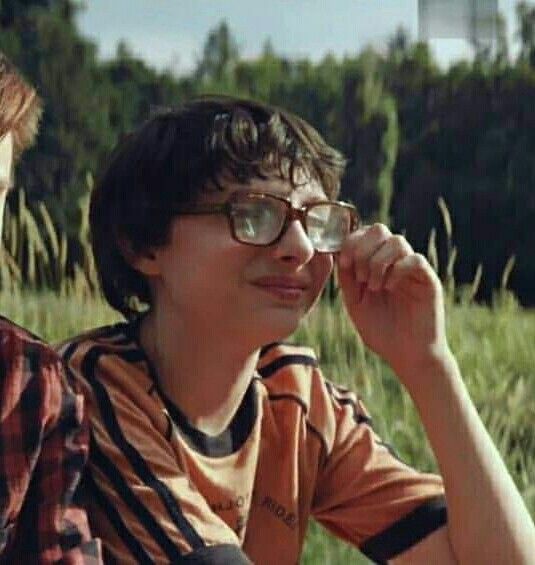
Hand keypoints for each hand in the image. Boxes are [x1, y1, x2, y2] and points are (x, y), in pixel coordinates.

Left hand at [336, 223, 451, 382]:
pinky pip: (415, 259)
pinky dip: (397, 270)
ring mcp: (412, 269)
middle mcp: (395, 262)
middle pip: (379, 229)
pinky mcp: (428, 280)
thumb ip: (347, 278)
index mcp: (375, 264)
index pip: (363, 235)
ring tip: (373, 286)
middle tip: (360, 276)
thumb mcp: (355, 303)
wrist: (407, 356)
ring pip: (397, 241)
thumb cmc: (381, 331)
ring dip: (378, 262)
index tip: (344, 264)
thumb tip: (338, 253)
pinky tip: (389, 288)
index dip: (350, 242)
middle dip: (363, 249)